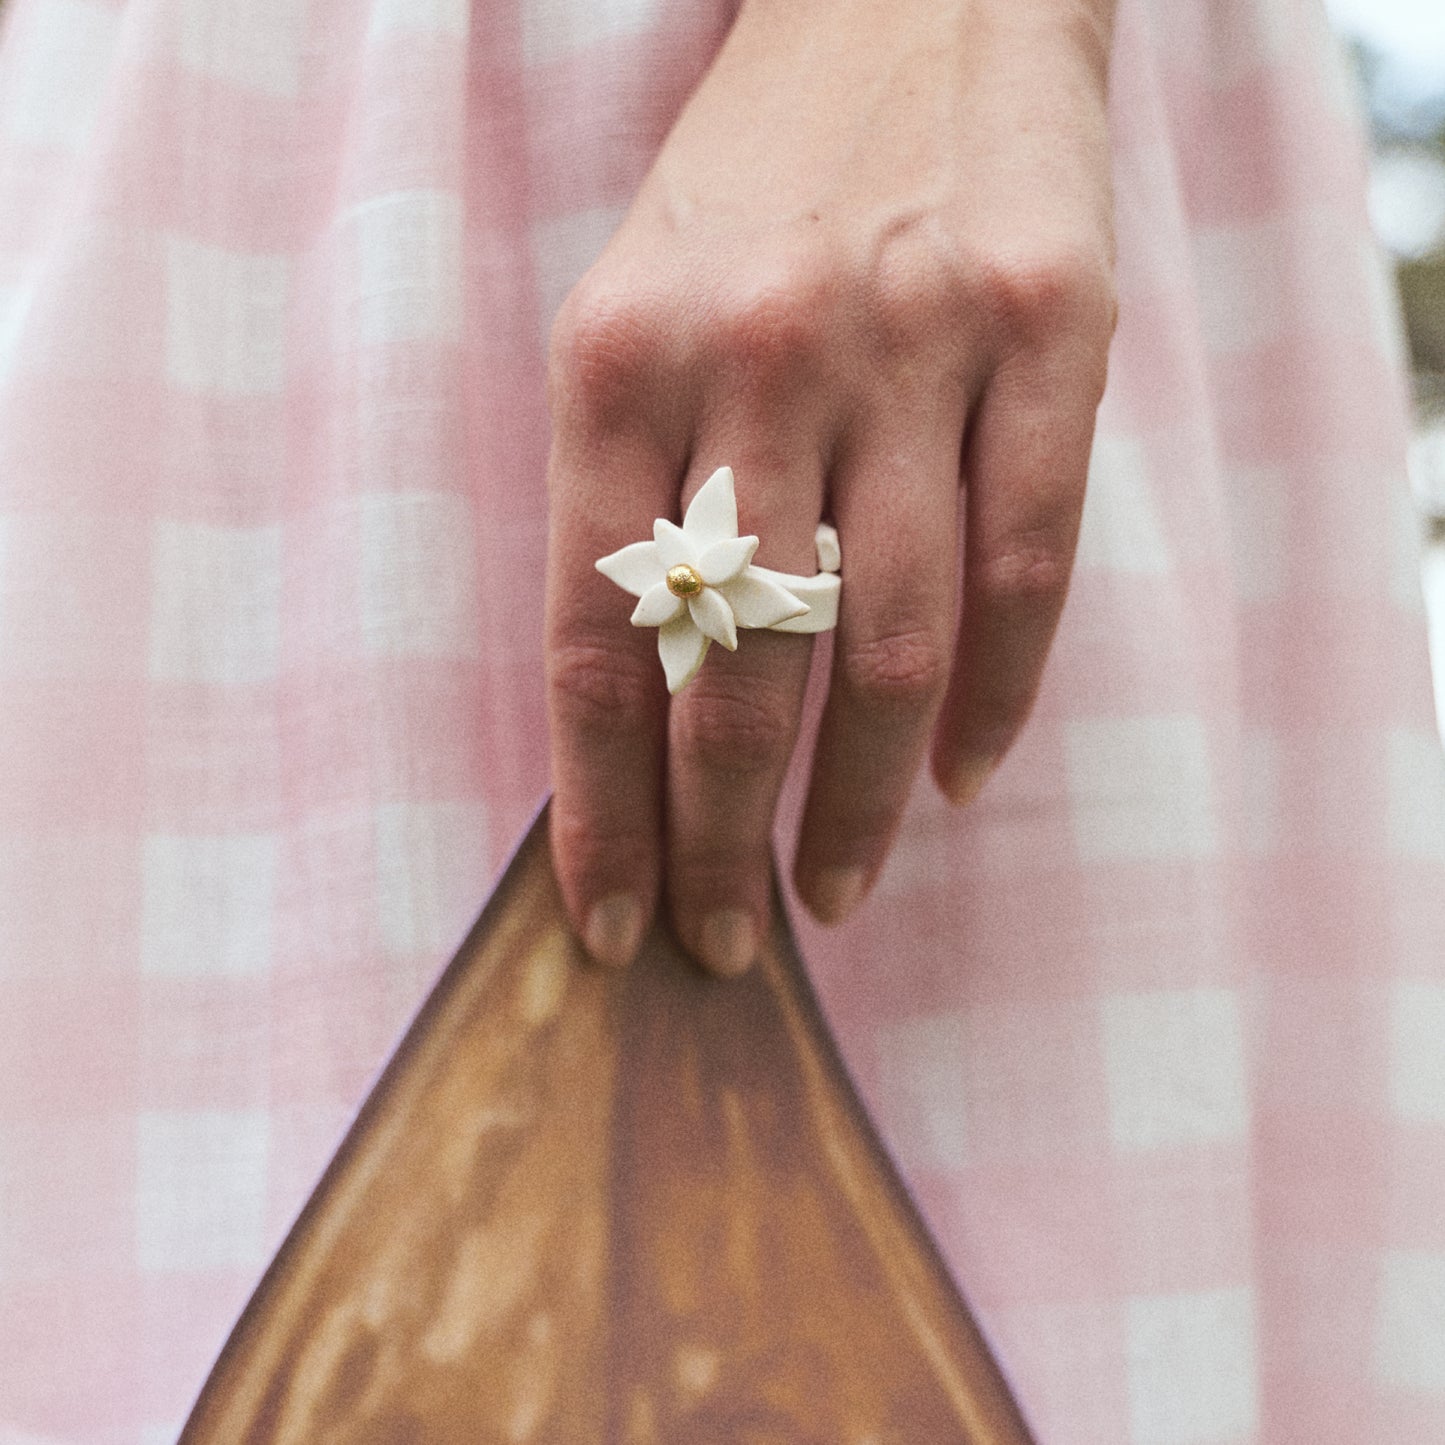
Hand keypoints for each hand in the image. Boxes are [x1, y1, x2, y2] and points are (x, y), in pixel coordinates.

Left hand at [544, 0, 1116, 974]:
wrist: (907, 1)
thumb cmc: (748, 190)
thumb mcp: (629, 314)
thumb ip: (627, 501)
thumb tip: (646, 719)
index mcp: (617, 361)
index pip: (597, 643)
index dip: (600, 812)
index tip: (612, 925)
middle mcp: (761, 353)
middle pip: (740, 670)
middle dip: (721, 842)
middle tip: (723, 944)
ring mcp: (917, 339)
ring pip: (889, 640)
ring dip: (854, 802)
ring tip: (831, 890)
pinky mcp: (1054, 327)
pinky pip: (1027, 561)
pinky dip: (996, 696)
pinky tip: (954, 775)